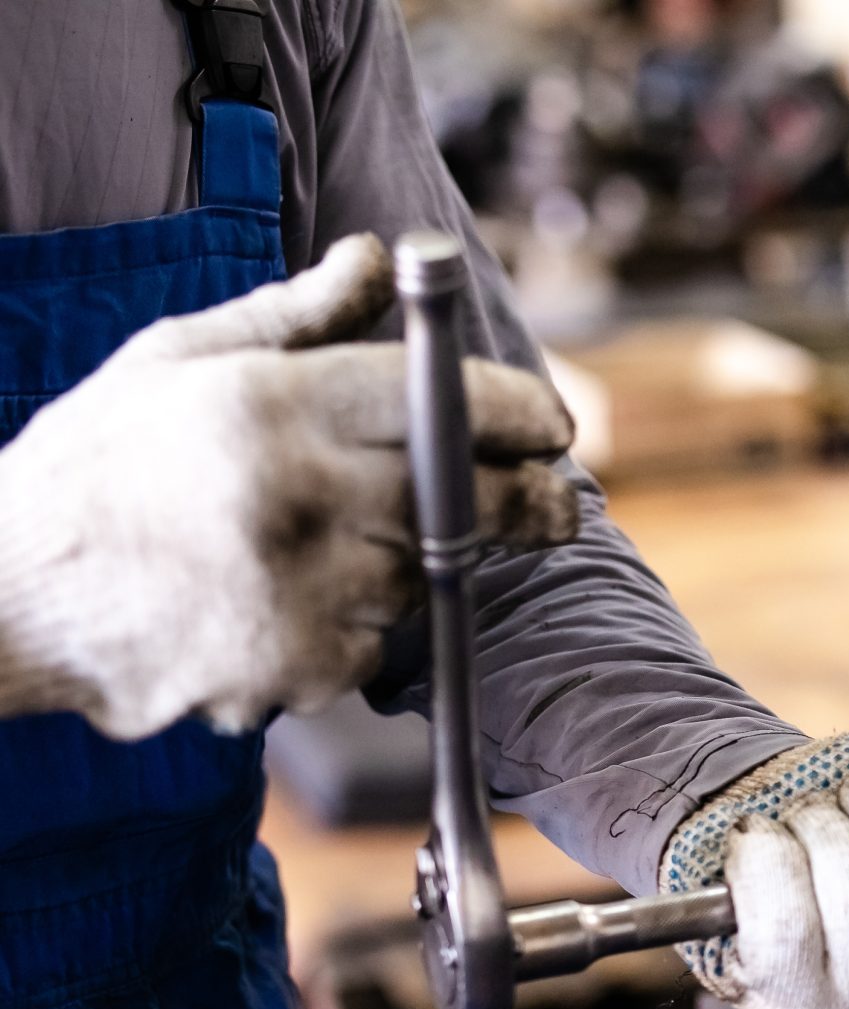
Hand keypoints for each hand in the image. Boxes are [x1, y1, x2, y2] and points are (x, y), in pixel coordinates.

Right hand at [0, 233, 577, 739]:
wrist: (9, 596)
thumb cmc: (100, 466)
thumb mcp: (178, 360)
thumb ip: (298, 318)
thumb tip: (380, 258)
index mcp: (273, 403)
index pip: (442, 396)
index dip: (519, 414)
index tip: (552, 427)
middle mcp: (299, 493)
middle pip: (468, 498)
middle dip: (528, 500)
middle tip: (553, 504)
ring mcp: (303, 589)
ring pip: (422, 576)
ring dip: (411, 563)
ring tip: (332, 545)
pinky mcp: (297, 668)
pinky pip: (375, 647)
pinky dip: (354, 629)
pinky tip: (284, 602)